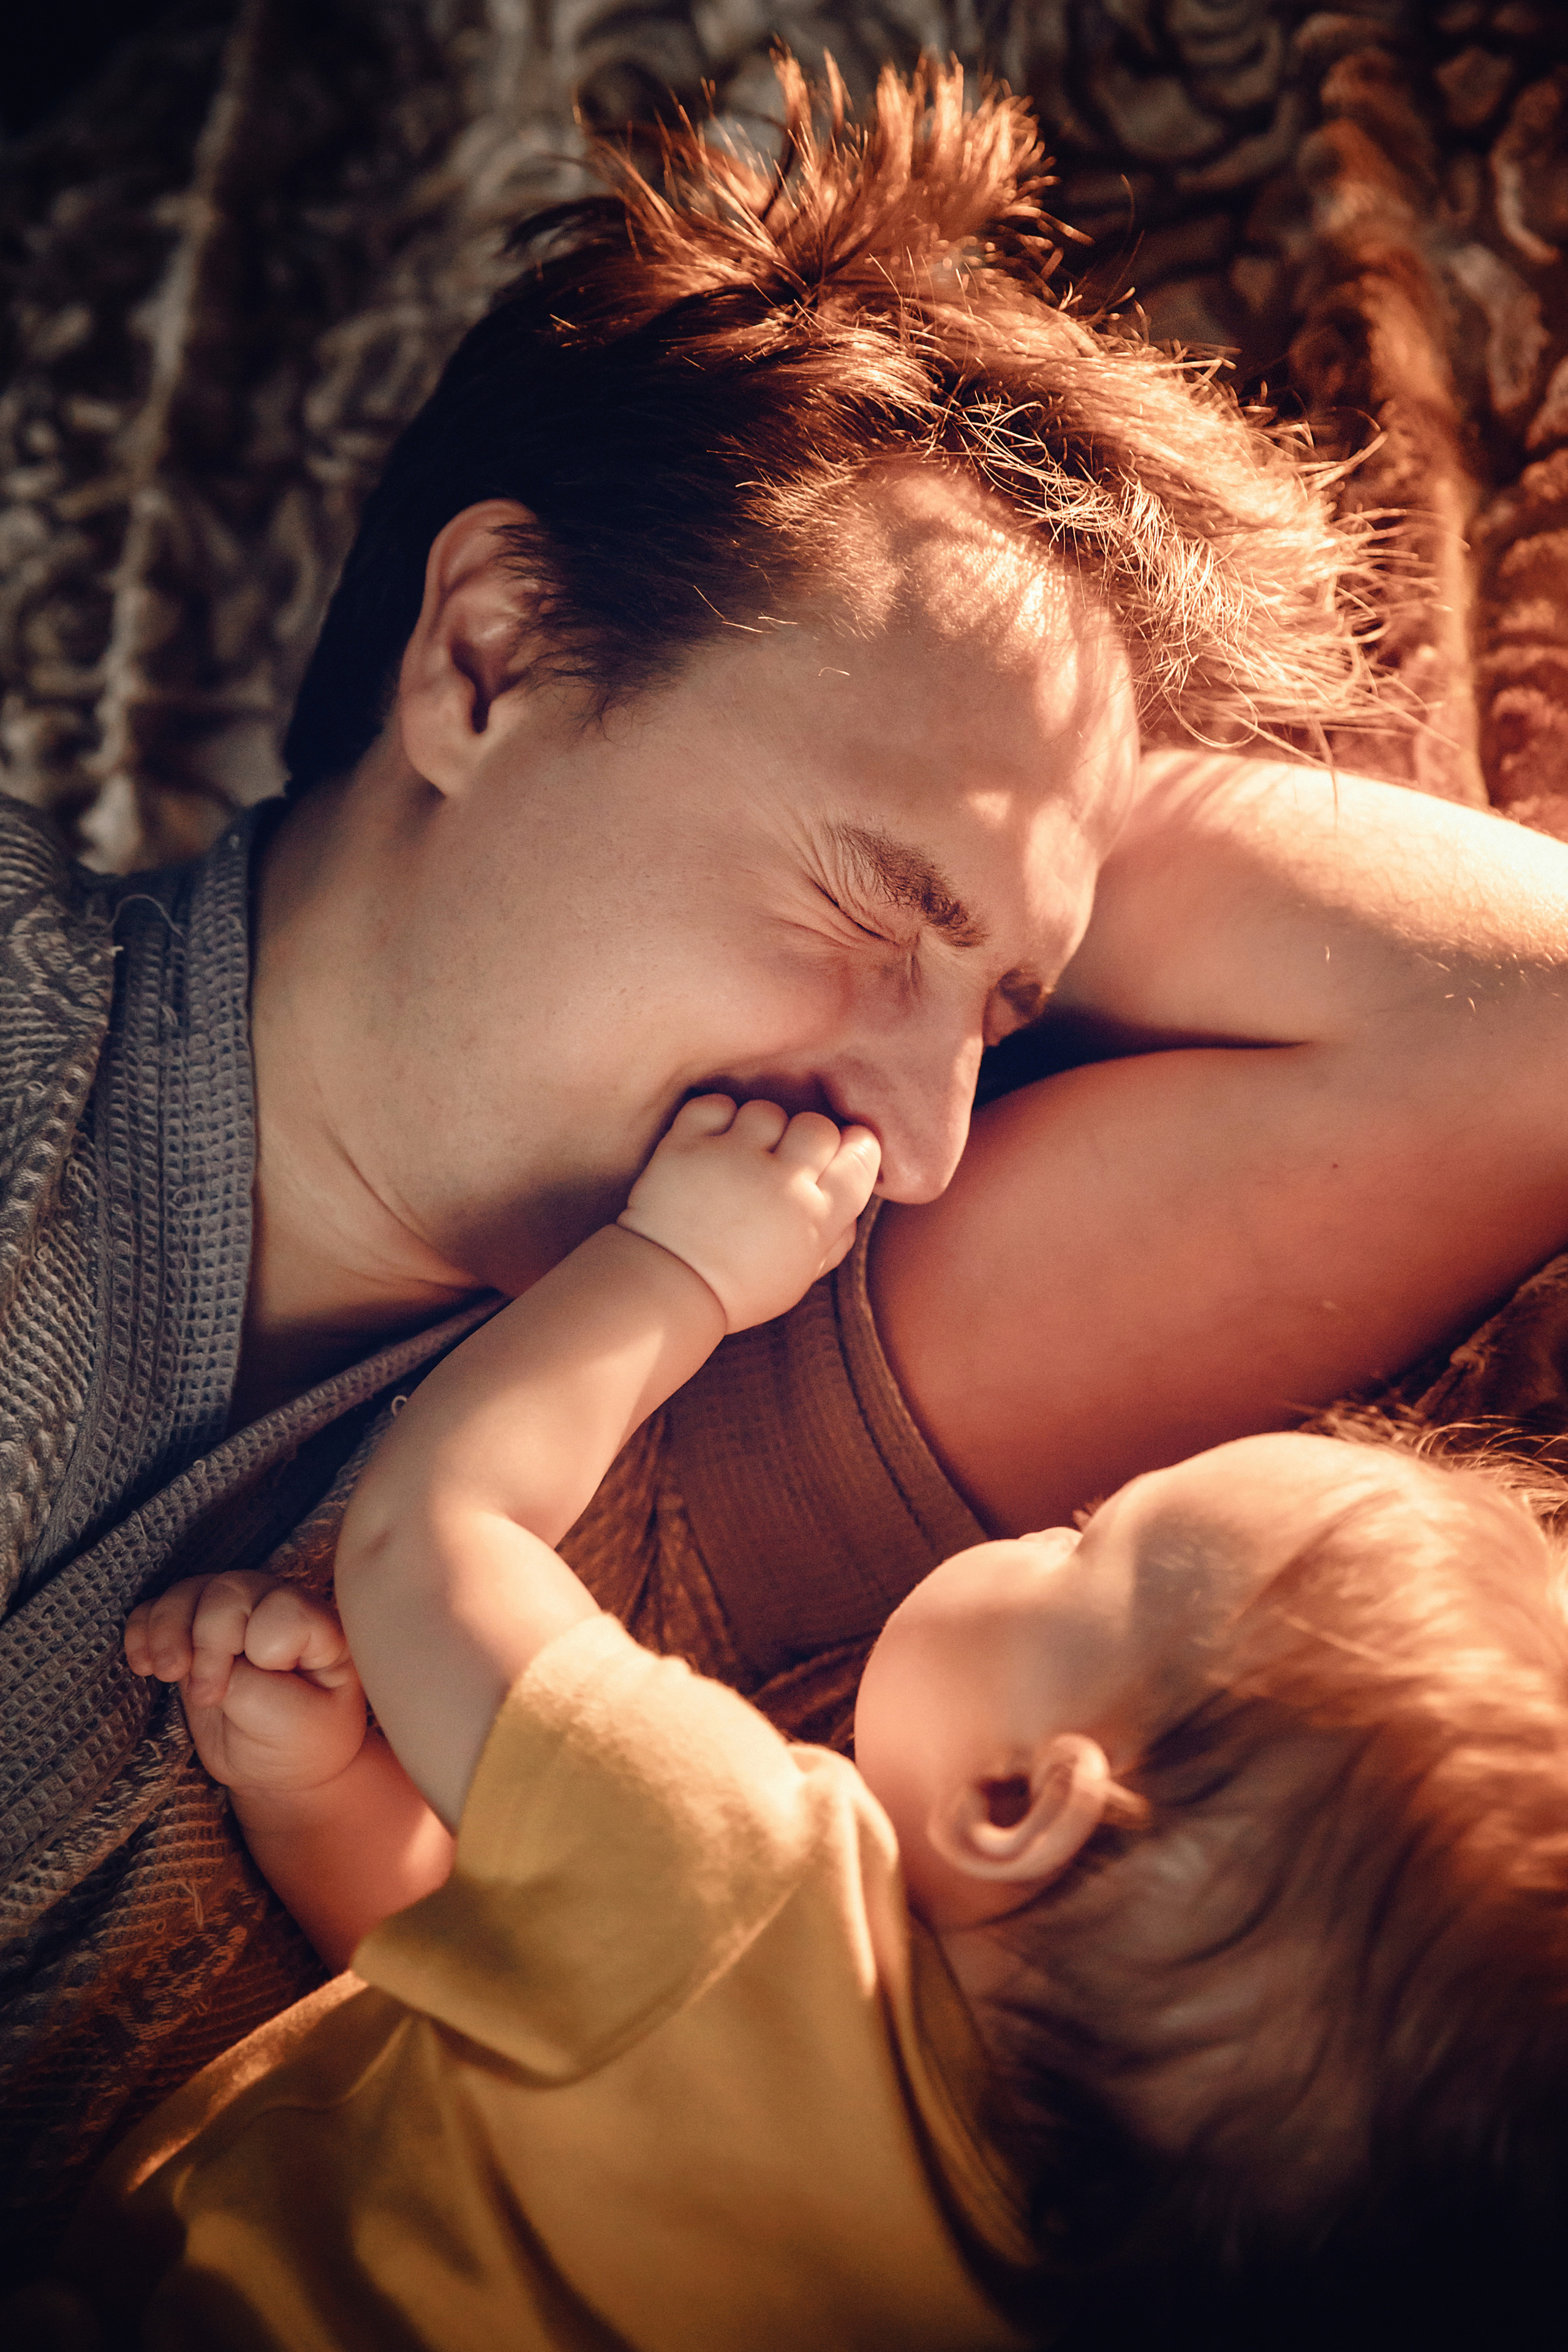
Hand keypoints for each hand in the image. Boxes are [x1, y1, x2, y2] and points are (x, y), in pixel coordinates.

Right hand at [125, 1573, 368, 1798]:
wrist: (276, 1763)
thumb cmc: (299, 1742)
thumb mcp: (292, 1724)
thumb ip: (253, 1689)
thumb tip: (202, 1667)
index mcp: (318, 1627)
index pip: (283, 1609)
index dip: (261, 1648)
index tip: (259, 1692)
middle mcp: (274, 1606)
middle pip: (228, 1591)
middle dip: (207, 1642)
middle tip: (206, 1696)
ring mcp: (231, 1615)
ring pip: (188, 1592)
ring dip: (167, 1632)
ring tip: (166, 1675)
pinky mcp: (192, 1631)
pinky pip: (157, 1608)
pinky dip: (142, 1631)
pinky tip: (142, 1666)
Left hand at [617, 1095, 880, 1330]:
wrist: (667, 1290)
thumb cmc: (739, 1289)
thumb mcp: (801, 1276)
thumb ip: (834, 1238)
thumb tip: (852, 1207)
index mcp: (816, 1217)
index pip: (860, 1157)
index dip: (856, 1148)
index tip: (842, 1151)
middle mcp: (781, 1182)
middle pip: (817, 1126)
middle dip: (807, 1137)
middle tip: (785, 1158)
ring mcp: (733, 1159)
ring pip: (767, 1111)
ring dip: (758, 1128)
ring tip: (741, 1153)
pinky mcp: (688, 1145)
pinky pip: (716, 1105)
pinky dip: (715, 1117)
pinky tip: (712, 1142)